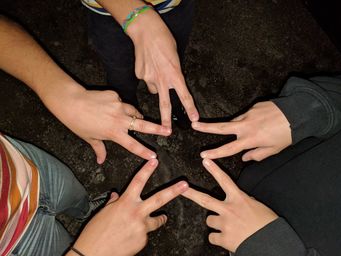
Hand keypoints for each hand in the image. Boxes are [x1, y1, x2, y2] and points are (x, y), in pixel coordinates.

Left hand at [43, 85, 171, 162]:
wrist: (70, 102)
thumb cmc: (78, 123)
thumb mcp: (90, 138)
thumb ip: (99, 149)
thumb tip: (101, 161)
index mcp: (114, 133)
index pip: (132, 145)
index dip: (144, 151)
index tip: (154, 156)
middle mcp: (119, 119)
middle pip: (143, 124)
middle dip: (157, 128)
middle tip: (168, 130)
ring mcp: (118, 105)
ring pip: (133, 111)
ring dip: (136, 115)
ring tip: (137, 117)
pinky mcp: (115, 95)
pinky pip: (122, 101)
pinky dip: (120, 105)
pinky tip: (110, 106)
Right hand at [64, 159, 188, 255]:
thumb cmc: (94, 234)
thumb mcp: (103, 213)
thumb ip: (113, 203)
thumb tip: (116, 196)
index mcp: (125, 203)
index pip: (138, 182)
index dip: (147, 170)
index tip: (155, 161)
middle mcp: (136, 213)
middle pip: (159, 199)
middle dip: (174, 190)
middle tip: (185, 185)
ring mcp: (141, 228)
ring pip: (156, 221)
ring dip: (158, 219)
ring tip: (161, 217)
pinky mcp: (143, 241)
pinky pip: (145, 235)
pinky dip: (139, 235)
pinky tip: (128, 239)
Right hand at [127, 10, 198, 127]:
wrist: (145, 31)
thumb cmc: (164, 40)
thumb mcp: (175, 57)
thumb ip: (174, 73)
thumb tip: (170, 82)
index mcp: (174, 74)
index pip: (184, 95)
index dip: (190, 108)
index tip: (193, 119)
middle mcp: (161, 79)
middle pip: (164, 104)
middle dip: (165, 120)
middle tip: (167, 131)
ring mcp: (148, 78)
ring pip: (154, 89)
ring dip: (156, 85)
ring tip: (156, 70)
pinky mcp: (139, 75)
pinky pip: (145, 80)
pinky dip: (148, 76)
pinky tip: (148, 65)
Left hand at [182, 159, 277, 251]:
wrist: (272, 243)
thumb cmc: (267, 224)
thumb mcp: (257, 206)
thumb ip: (243, 202)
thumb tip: (237, 202)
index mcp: (239, 199)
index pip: (224, 180)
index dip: (214, 170)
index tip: (206, 161)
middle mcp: (229, 209)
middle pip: (205, 200)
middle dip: (191, 193)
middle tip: (182, 188)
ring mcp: (225, 224)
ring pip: (210, 220)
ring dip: (216, 223)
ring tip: (228, 227)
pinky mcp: (223, 238)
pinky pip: (212, 237)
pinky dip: (218, 238)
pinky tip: (227, 238)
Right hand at [192, 101, 290, 160]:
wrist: (297, 113)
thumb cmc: (287, 135)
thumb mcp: (274, 149)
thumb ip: (257, 154)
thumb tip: (245, 157)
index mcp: (250, 139)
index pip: (228, 148)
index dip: (215, 153)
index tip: (203, 155)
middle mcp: (246, 126)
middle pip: (221, 127)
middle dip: (206, 127)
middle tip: (194, 124)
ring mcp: (248, 114)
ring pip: (235, 121)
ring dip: (235, 126)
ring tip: (253, 130)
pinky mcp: (253, 106)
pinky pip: (247, 115)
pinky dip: (250, 120)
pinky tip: (262, 121)